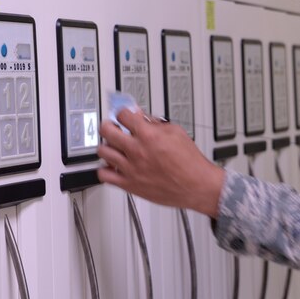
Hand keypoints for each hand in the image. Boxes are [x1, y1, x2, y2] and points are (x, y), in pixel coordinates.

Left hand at [97, 109, 224, 217]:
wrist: (196, 185)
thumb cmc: (190, 162)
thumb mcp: (176, 132)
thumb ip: (155, 122)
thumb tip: (142, 116)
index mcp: (148, 135)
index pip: (122, 115)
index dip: (123, 113)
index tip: (124, 115)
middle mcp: (137, 150)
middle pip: (107, 130)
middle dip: (109, 125)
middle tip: (112, 127)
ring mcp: (131, 168)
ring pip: (103, 151)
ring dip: (106, 146)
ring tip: (113, 146)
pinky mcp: (129, 185)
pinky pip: (104, 175)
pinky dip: (105, 169)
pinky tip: (112, 166)